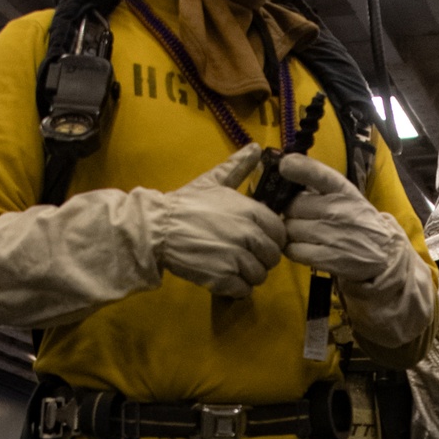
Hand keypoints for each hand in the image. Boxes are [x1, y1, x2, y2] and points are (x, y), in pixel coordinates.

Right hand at [159, 144, 285, 298]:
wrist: (158, 227)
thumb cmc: (186, 204)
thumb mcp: (214, 180)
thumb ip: (238, 166)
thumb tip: (254, 148)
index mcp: (251, 212)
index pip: (280, 234)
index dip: (271, 239)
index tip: (257, 241)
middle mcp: (248, 235)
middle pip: (272, 257)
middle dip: (261, 259)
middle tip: (243, 256)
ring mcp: (235, 258)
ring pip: (259, 276)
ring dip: (248, 275)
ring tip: (232, 267)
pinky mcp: (222, 278)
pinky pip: (243, 290)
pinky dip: (236, 288)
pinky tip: (224, 277)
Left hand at [279, 155, 415, 285]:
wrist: (385, 254)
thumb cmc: (360, 221)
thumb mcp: (348, 196)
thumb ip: (321, 186)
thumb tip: (287, 170)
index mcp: (343, 191)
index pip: (319, 174)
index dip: (298, 168)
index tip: (284, 166)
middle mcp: (338, 210)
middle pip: (292, 206)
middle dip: (290, 211)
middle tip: (299, 217)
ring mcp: (332, 235)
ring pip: (289, 228)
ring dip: (290, 232)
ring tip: (302, 234)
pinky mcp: (327, 258)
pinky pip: (293, 250)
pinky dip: (292, 249)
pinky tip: (302, 247)